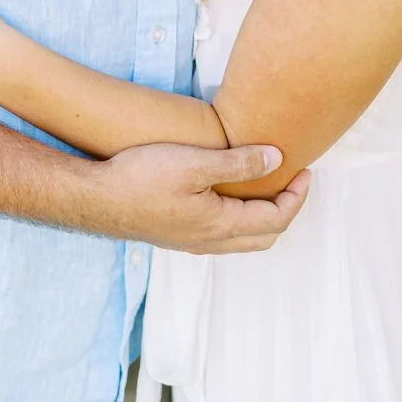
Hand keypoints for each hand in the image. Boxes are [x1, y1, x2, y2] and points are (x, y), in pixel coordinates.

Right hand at [99, 141, 310, 252]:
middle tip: (294, 179)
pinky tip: (229, 194)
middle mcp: (209, 241)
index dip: (297, 196)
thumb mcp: (194, 162)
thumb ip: (238, 163)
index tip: (305, 169)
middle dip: (286, 209)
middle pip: (264, 236)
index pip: (276, 219)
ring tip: (267, 184)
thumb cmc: (141, 177)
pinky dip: (240, 217)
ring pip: (243, 238)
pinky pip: (222, 234)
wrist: (96, 198)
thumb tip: (277, 160)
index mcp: (220, 226)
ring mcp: (191, 241)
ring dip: (263, 216)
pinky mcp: (176, 234)